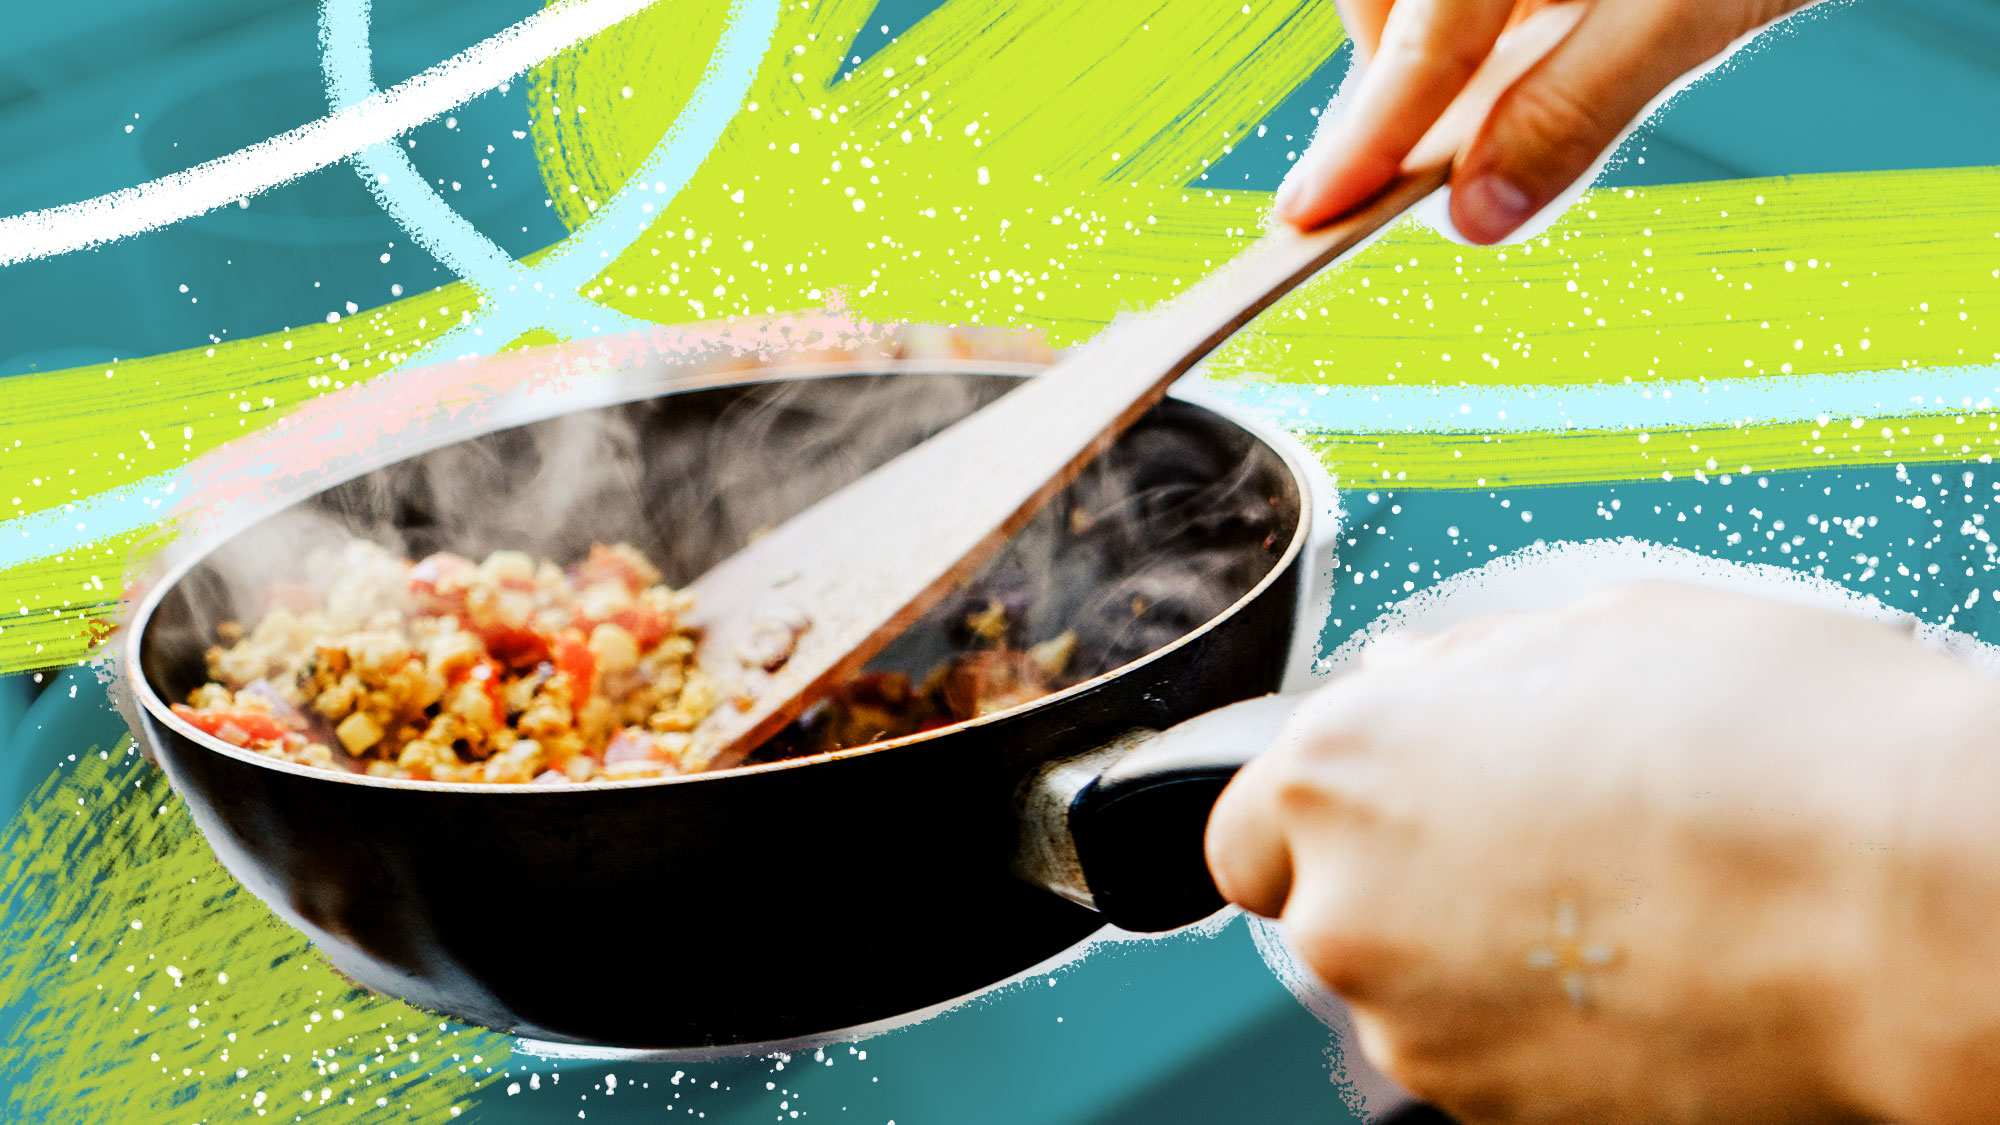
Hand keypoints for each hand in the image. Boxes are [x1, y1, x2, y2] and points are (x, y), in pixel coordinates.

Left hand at [1207, 583, 1999, 1121]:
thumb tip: (1421, 687)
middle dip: (1406, 882)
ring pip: (1413, 994)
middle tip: (1536, 842)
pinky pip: (1491, 1057)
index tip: (1386, 812)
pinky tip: (1642, 969)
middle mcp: (1350, 912)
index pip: (1245, 834)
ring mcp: (1424, 1033)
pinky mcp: (1508, 1118)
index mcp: (1341, 770)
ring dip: (1477, 957)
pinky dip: (1541, 1026)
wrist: (1903, 901)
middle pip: (1331, 915)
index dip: (1318, 822)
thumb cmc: (1769, 737)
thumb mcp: (1592, 629)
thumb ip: (1460, 674)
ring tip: (1617, 901)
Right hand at [1276, 0, 1814, 241]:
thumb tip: (1475, 221)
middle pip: (1388, 7)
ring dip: (1433, 45)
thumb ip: (1574, 110)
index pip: (1423, 39)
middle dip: (1411, 81)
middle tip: (1451, 149)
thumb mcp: (1688, 7)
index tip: (1308, 217)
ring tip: (1522, 60)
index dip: (1368, 136)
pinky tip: (1522, 24)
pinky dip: (1454, 18)